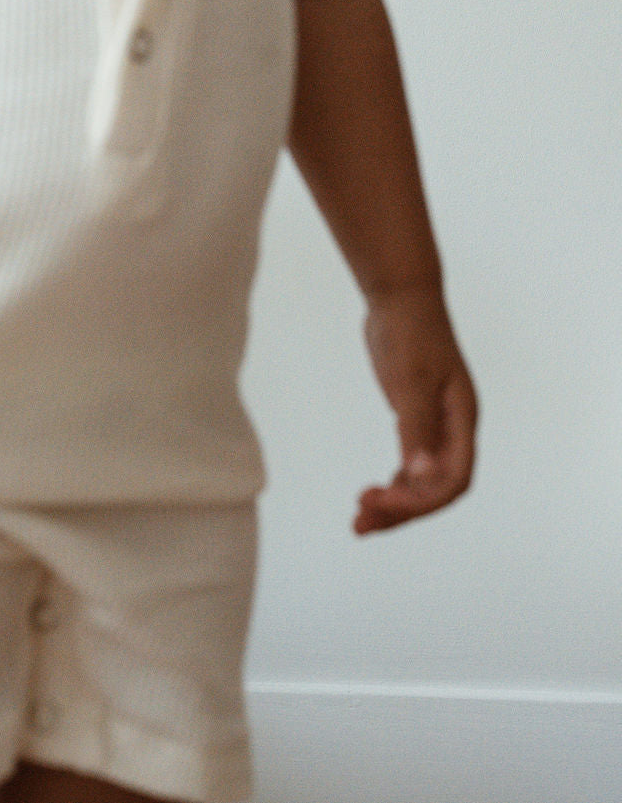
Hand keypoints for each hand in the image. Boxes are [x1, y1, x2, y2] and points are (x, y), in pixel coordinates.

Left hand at [355, 283, 477, 535]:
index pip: (455, 479)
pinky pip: (412, 464)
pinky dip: (395, 484)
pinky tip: (372, 495)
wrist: (401, 295)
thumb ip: (416, 428)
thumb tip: (421, 477)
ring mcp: (436, 423)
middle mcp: (454, 427)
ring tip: (359, 522)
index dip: (422, 501)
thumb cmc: (409, 332)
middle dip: (403, 511)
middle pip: (438, 487)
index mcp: (462, 420)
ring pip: (423, 480)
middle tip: (359, 525)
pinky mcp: (416, 417)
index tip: (381, 503)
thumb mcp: (411, 380)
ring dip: (395, 504)